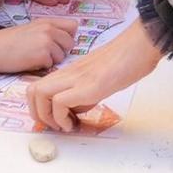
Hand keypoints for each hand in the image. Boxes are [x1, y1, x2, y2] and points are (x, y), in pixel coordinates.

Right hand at [0, 17, 78, 73]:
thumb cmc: (8, 41)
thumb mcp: (31, 28)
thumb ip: (47, 31)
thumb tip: (64, 40)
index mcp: (47, 21)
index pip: (73, 26)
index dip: (67, 36)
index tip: (58, 42)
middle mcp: (49, 29)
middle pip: (70, 43)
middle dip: (61, 51)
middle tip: (44, 53)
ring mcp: (46, 41)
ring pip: (62, 56)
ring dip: (51, 60)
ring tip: (34, 57)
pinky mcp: (42, 55)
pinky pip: (51, 65)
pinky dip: (41, 66)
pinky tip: (29, 62)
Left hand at [29, 19, 161, 130]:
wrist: (140, 46)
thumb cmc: (126, 60)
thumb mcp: (98, 78)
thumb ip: (83, 92)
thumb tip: (75, 110)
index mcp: (71, 71)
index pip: (39, 86)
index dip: (39, 106)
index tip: (53, 119)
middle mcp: (69, 74)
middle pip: (32, 90)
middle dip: (37, 113)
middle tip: (53, 125)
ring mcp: (77, 78)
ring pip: (39, 94)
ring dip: (46, 116)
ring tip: (64, 126)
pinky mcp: (88, 86)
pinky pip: (59, 103)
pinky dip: (61, 118)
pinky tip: (74, 124)